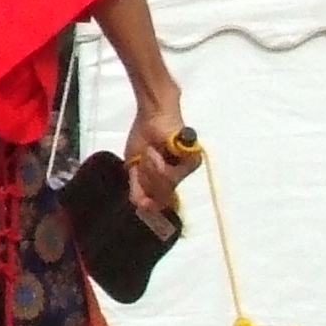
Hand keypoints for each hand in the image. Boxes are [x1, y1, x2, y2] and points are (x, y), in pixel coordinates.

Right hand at [124, 101, 193, 215]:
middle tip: (144, 157)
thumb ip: (137, 188)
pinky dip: (157, 163)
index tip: (138, 184)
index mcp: (166, 180)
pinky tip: (156, 151)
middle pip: (160, 197)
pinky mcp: (191, 161)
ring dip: (150, 168)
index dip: (146, 200)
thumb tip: (143, 208)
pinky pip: (169, 175)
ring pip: (165, 187)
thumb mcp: (134, 166)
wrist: (152, 116)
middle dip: (145, 177)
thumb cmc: (143, 136)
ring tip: (150, 151)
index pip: (158, 203)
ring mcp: (186, 170)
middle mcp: (179, 178)